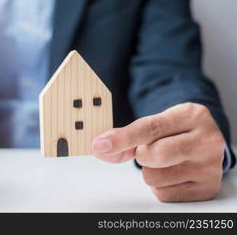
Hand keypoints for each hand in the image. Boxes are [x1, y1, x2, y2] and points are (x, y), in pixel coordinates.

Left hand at [92, 103, 224, 201]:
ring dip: (150, 172)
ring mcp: (209, 166)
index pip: (150, 128)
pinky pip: (164, 194)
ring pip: (155, 178)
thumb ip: (126, 135)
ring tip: (164, 162)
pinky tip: (172, 174)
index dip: (122, 138)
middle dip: (142, 155)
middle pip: (154, 155)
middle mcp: (206, 140)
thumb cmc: (176, 132)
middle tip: (149, 150)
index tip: (101, 144)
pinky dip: (160, 186)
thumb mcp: (157, 123)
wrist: (206, 142)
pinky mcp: (207, 188)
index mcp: (191, 115)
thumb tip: (100, 146)